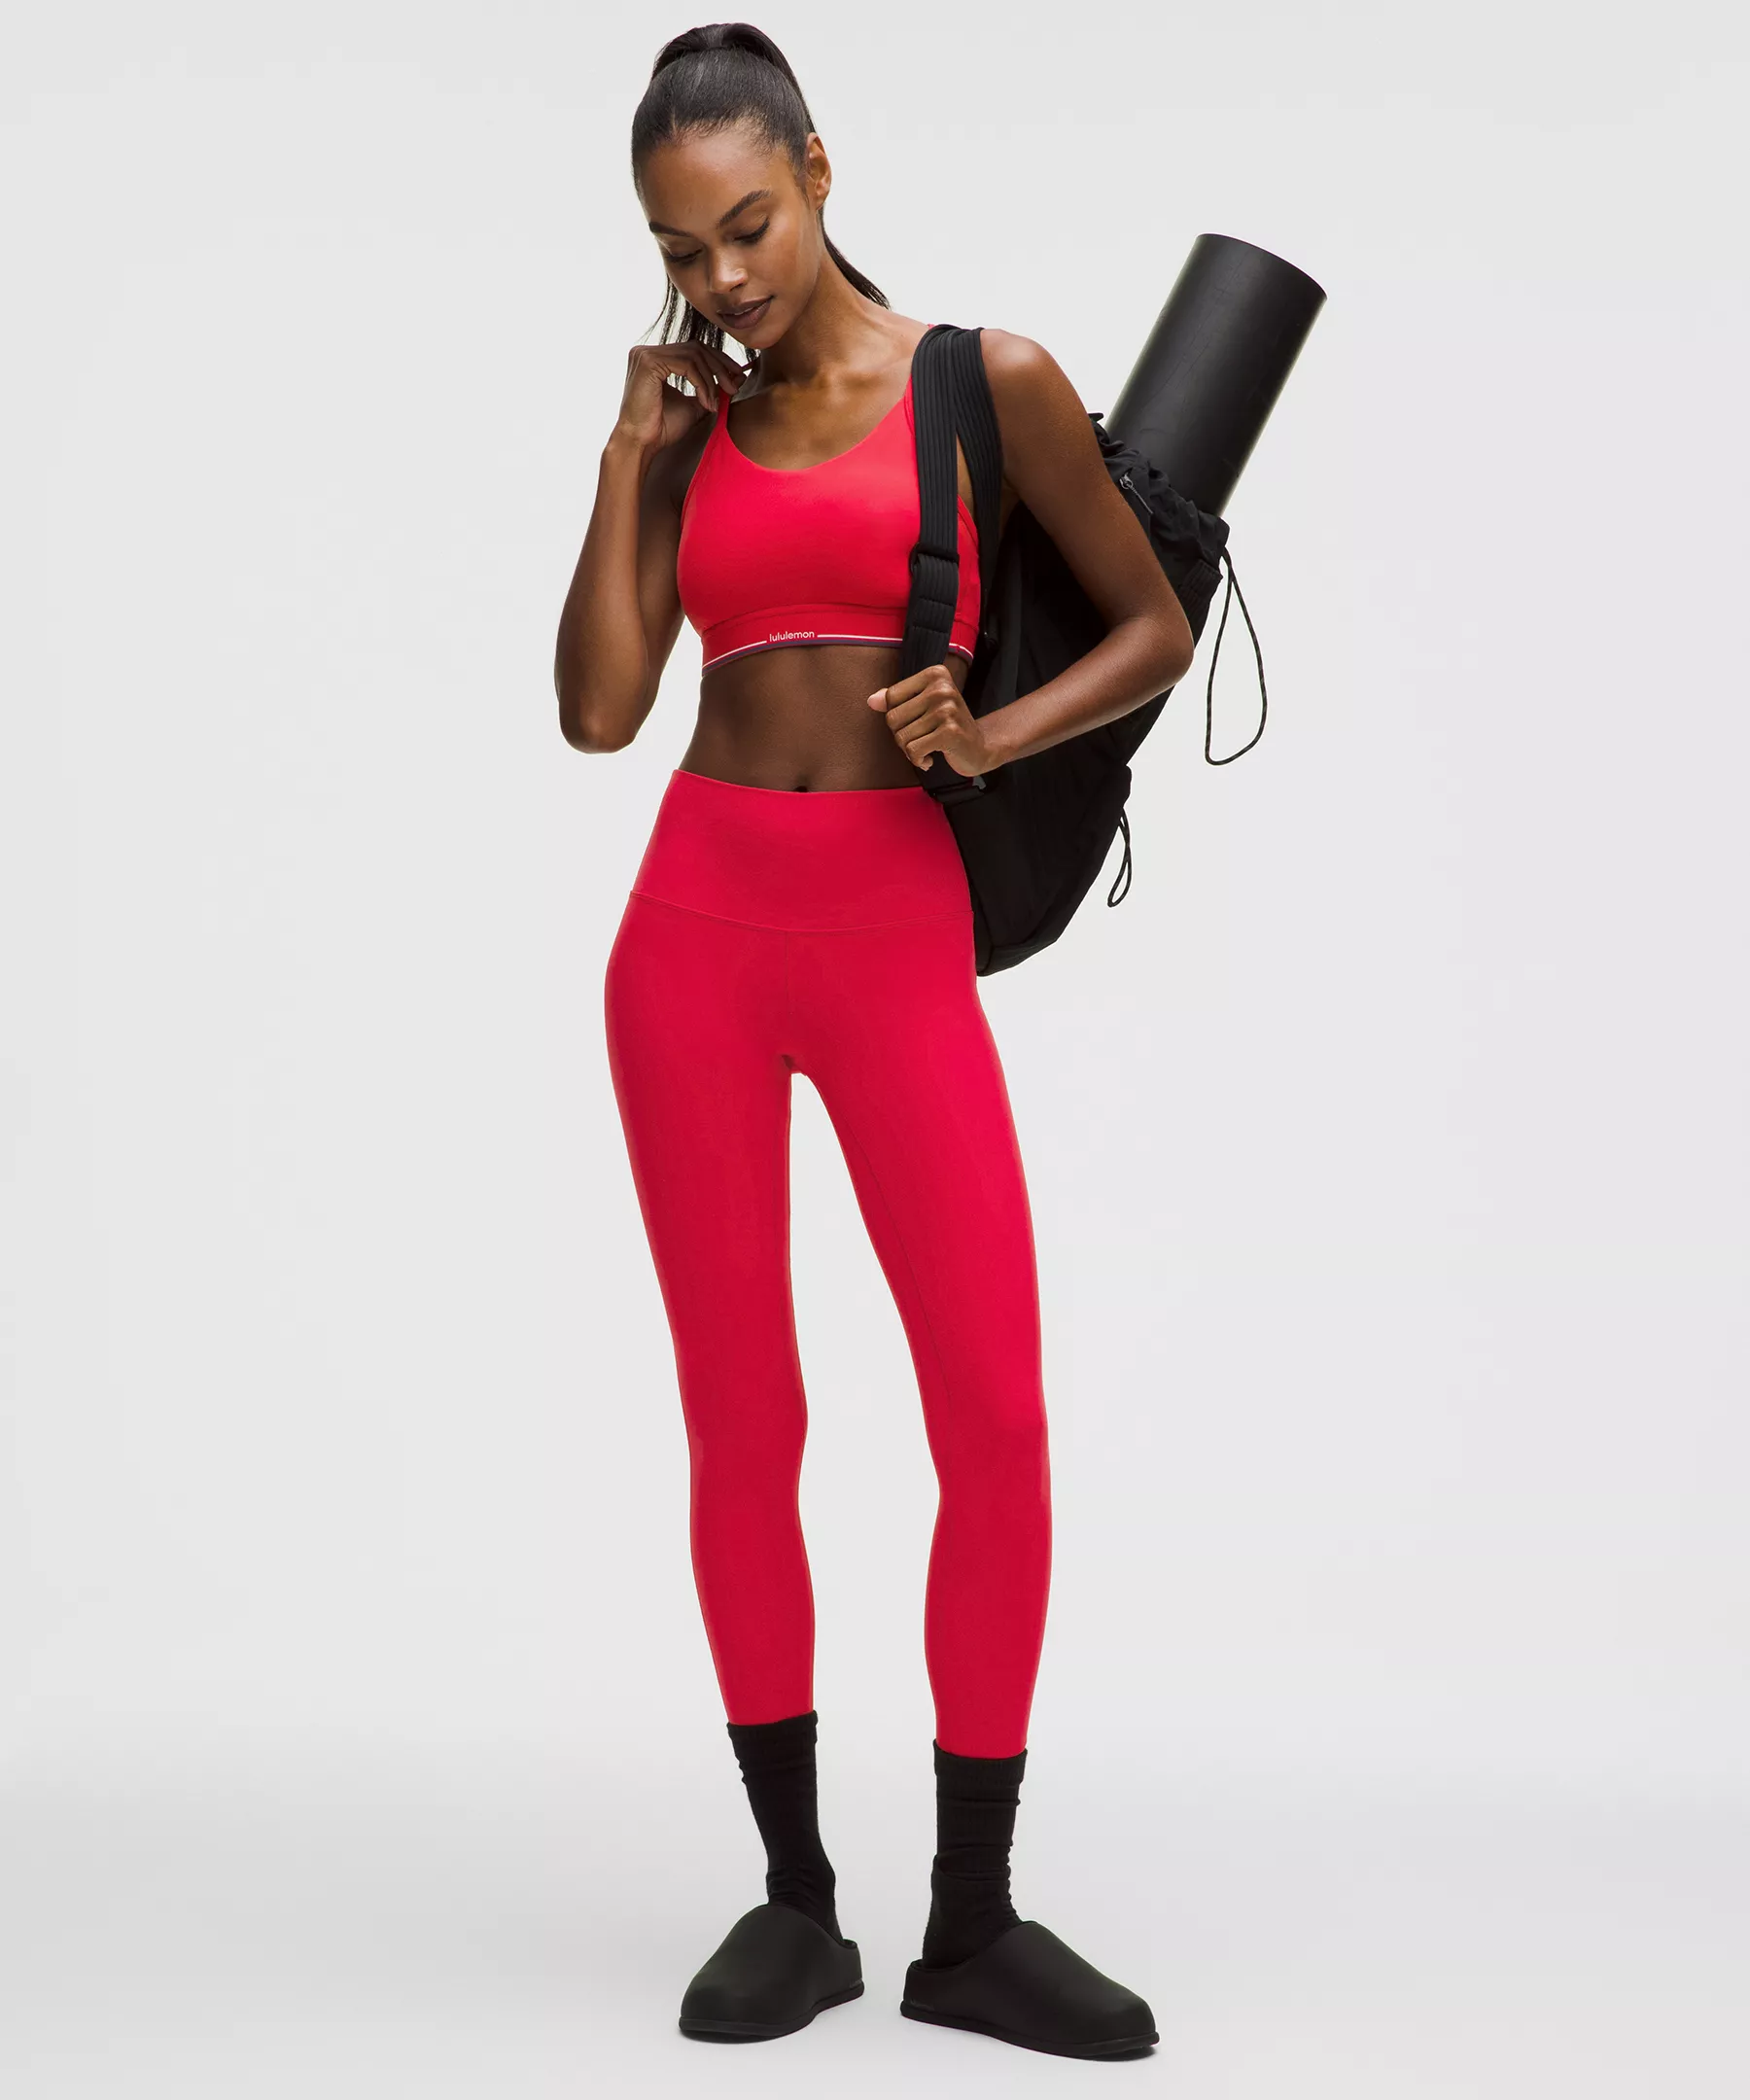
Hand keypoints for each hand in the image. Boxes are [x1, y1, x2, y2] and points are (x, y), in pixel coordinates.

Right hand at [613, 341, 747, 461]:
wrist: (641, 444)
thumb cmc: (662, 429)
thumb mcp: (692, 406)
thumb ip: (709, 389)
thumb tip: (737, 376)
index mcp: (655, 358)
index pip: (693, 349)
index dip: (719, 361)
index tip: (737, 376)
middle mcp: (646, 352)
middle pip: (696, 348)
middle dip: (720, 367)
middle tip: (734, 387)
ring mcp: (645, 354)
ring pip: (694, 355)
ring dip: (711, 380)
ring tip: (715, 403)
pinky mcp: (649, 362)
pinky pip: (687, 365)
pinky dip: (701, 383)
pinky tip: (705, 402)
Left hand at [867, 664, 997, 776]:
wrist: (980, 747)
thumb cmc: (947, 725)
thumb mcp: (923, 706)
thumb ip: (896, 701)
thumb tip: (871, 700)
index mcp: (935, 674)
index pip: (890, 697)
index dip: (896, 717)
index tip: (916, 722)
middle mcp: (941, 688)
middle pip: (892, 718)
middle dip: (902, 736)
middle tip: (921, 738)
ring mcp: (947, 709)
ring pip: (901, 738)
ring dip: (911, 751)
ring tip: (928, 747)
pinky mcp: (950, 732)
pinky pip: (913, 751)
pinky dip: (919, 761)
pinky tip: (931, 758)